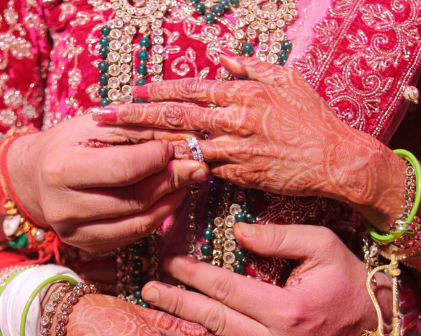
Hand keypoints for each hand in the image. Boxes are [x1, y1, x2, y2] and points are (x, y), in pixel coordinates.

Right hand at [7, 114, 208, 252]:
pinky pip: (134, 236)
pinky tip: (166, 199)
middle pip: (135, 200)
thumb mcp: (96, 126)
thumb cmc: (68, 144)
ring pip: (140, 224)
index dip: (157, 158)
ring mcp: (75, 234)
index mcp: (61, 170)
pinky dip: (157, 217)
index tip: (175, 146)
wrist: (36, 177)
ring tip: (186, 182)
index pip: (124, 169)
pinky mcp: (88, 247)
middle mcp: (64, 209)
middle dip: (172, 181)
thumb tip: (184, 144)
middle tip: (196, 167)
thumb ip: (137, 132)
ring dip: (171, 202)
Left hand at [93, 56, 405, 231]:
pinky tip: (156, 172)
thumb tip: (224, 58)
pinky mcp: (239, 175)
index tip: (133, 91)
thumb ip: (252, 68)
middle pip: (175, 117)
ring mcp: (235, 151)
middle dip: (135, 117)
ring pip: (182, 147)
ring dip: (147, 147)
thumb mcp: (287, 81)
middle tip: (102, 118)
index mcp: (243, 94)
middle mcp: (234, 120)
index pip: (191, 90)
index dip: (159, 90)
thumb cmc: (313, 119)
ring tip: (117, 148)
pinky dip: (181, 170)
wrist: (334, 159)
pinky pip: (205, 171)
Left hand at [140, 223, 392, 335]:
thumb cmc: (349, 280)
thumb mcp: (323, 245)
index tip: (169, 264)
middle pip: (214, 325)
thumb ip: (279, 237)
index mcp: (285, 309)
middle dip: (176, 307)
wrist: (381, 321)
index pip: (225, 289)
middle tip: (147, 294)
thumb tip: (237, 232)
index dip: (193, 275)